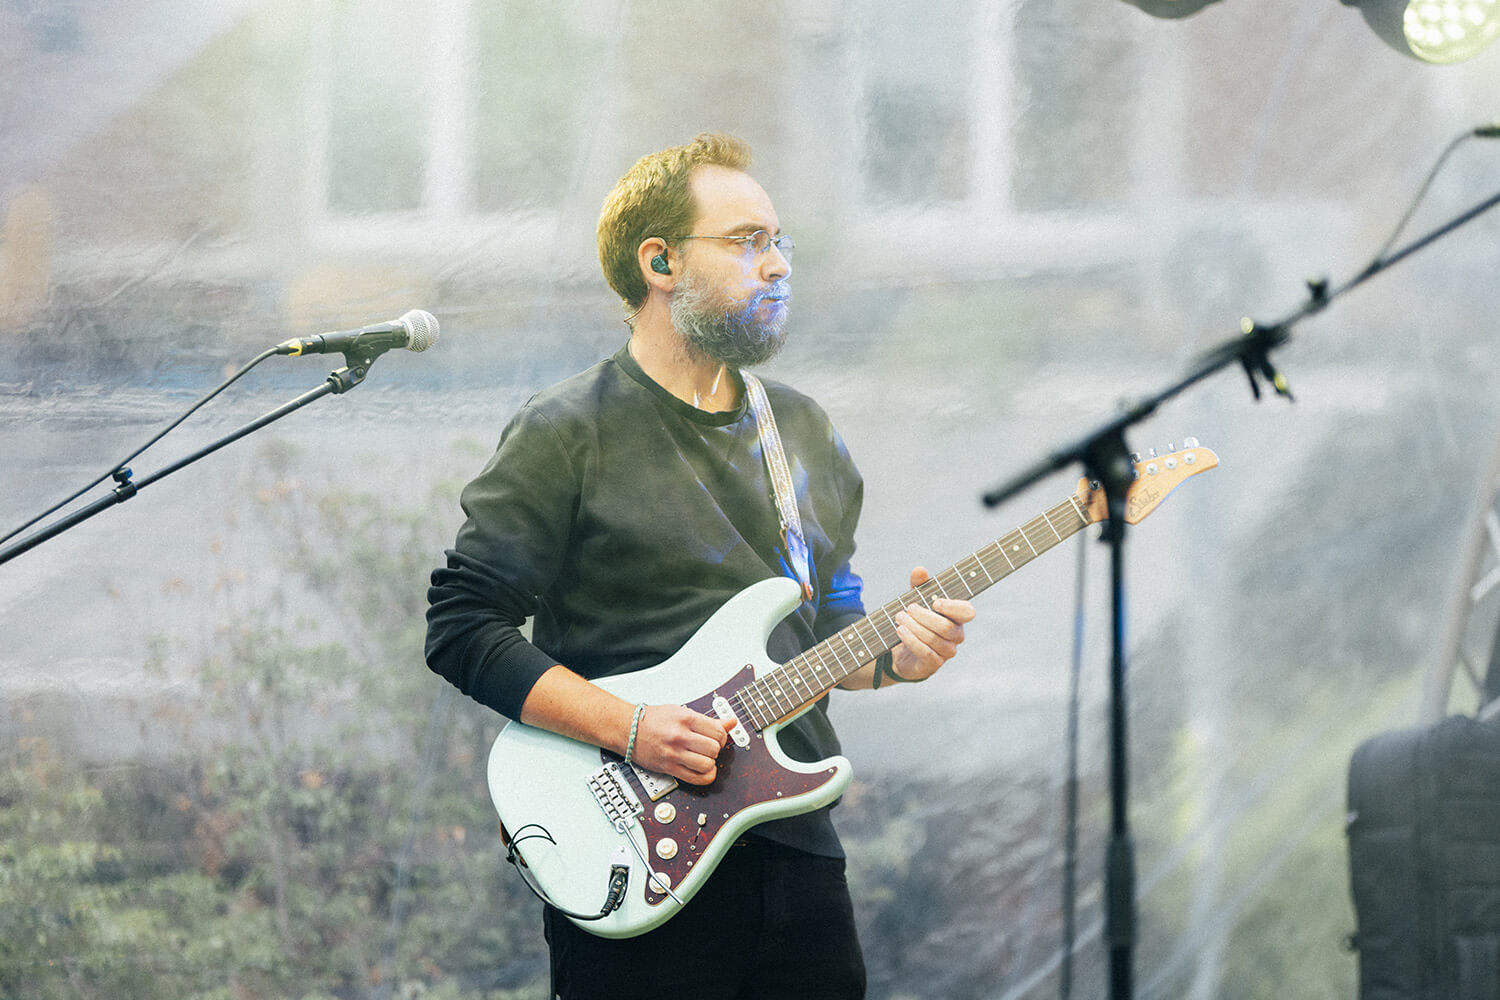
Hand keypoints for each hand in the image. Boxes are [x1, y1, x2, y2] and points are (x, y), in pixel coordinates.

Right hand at [629, 704, 735, 785]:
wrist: (628, 729)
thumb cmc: (653, 719)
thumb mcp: (681, 711)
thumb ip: (708, 720)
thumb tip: (731, 722)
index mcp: (686, 718)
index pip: (718, 731)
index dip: (722, 736)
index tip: (717, 738)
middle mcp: (680, 736)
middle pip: (714, 749)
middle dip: (716, 750)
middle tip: (709, 748)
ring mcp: (674, 753)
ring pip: (707, 765)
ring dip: (710, 763)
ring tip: (704, 758)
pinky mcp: (669, 768)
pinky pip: (696, 779)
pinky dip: (705, 777)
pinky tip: (702, 771)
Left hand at [888, 566, 974, 681]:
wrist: (903, 650)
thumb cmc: (916, 621)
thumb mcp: (916, 600)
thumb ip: (919, 585)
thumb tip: (920, 570)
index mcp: (956, 618)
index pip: (967, 612)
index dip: (953, 608)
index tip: (935, 602)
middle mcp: (956, 635)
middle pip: (946, 627)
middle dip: (924, 616)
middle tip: (908, 608)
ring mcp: (946, 652)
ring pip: (935, 640)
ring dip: (914, 627)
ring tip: (899, 618)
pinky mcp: (933, 664)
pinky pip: (926, 653)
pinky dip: (911, 640)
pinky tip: (900, 630)